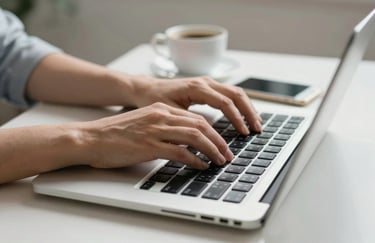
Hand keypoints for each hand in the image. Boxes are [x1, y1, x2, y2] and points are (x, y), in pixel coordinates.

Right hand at [78, 102, 233, 169]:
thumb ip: (164, 127)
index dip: (213, 131)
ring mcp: (155, 130)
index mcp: (161, 110)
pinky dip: (195, 160)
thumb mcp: (143, 123)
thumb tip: (184, 141)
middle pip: (200, 125)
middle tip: (227, 153)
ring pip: (195, 136)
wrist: (91, 138)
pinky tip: (201, 166)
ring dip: (212, 149)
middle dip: (219, 141)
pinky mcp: (149, 145)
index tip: (221, 143)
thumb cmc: (115, 134)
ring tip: (220, 160)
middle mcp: (161, 116)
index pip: (195, 118)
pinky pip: (180, 152)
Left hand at [130, 75, 261, 133]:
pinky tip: (244, 116)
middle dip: (249, 112)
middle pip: (237, 94)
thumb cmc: (155, 99)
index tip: (244, 133)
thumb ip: (188, 122)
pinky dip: (240, 105)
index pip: (225, 102)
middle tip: (257, 129)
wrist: (147, 88)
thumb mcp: (170, 113)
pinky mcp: (207, 87)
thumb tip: (206, 138)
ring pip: (236, 92)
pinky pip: (229, 94)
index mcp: (197, 87)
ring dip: (247, 108)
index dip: (237, 119)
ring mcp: (208, 83)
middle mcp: (205, 82)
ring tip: (256, 124)